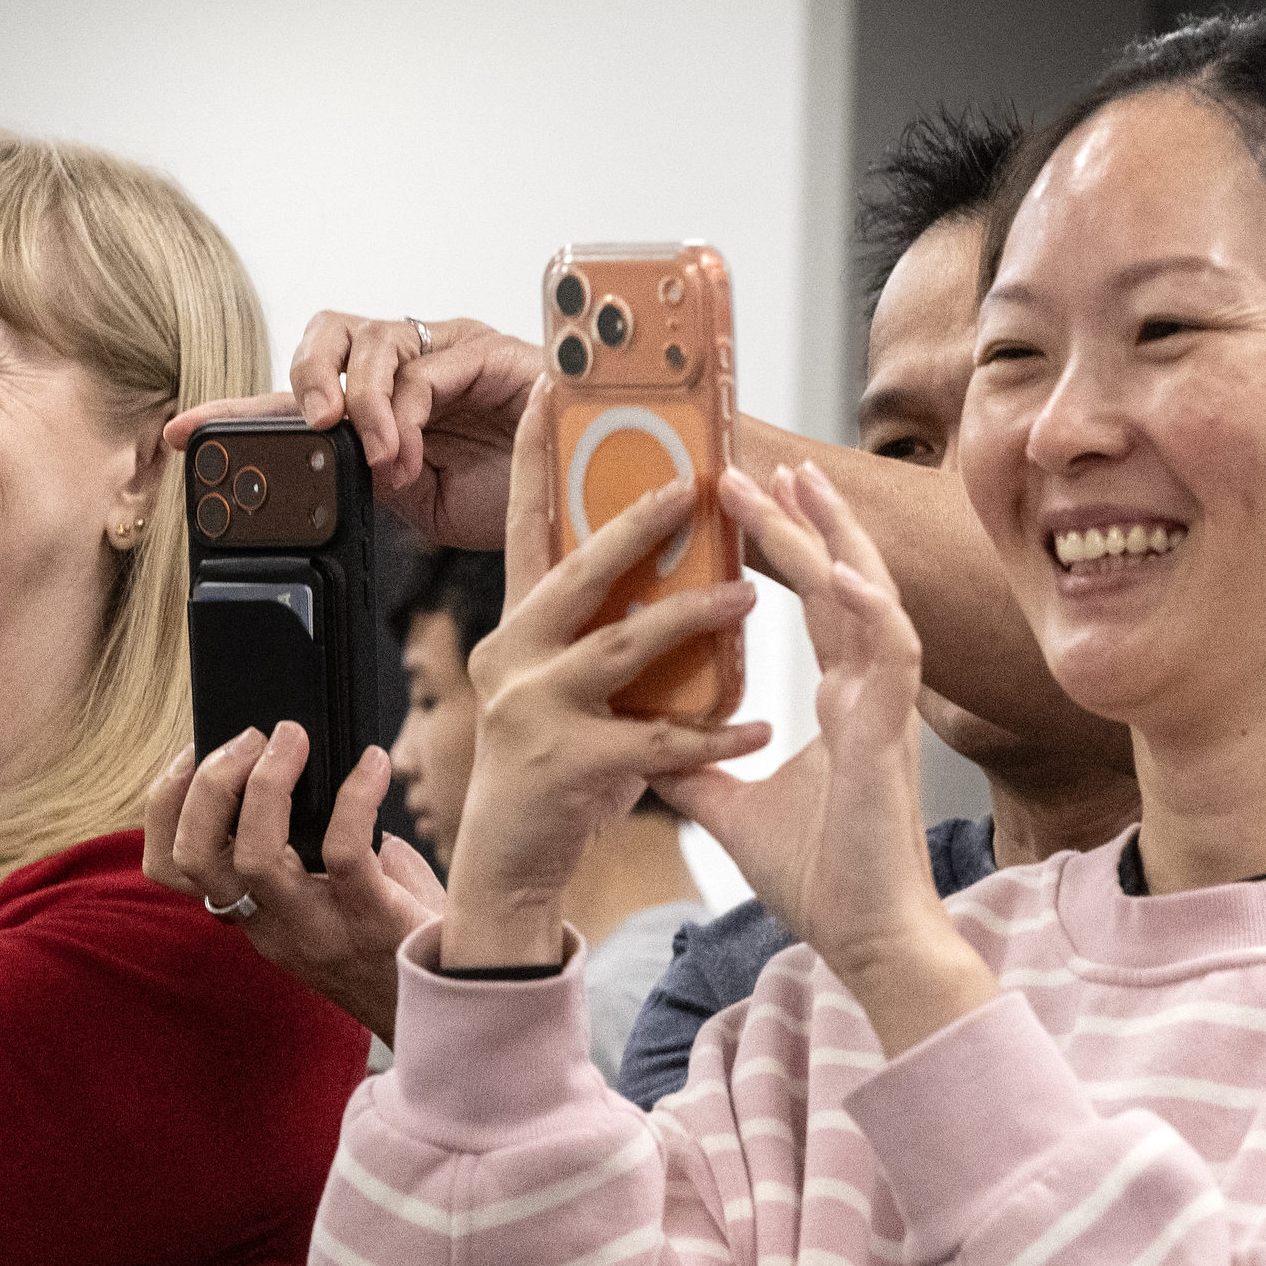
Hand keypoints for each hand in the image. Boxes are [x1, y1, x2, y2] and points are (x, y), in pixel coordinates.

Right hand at [142, 727, 443, 1041]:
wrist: (451, 997)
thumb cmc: (392, 932)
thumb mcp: (324, 895)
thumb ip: (299, 844)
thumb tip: (291, 758)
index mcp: (251, 913)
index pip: (169, 868)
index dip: (166, 803)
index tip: (195, 753)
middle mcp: (271, 925)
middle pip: (196, 856)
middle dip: (209, 782)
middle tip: (251, 738)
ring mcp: (317, 927)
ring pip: (254, 857)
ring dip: (266, 784)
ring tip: (292, 740)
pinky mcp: (371, 919)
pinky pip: (344, 850)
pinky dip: (356, 794)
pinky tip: (374, 765)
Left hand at [166, 312, 536, 548]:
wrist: (570, 506)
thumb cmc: (496, 496)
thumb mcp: (405, 500)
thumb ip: (354, 482)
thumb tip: (300, 486)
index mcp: (377, 398)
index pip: (294, 393)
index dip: (235, 409)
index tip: (180, 434)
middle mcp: (406, 362)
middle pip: (328, 330)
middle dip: (306, 375)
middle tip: (312, 427)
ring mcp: (447, 349)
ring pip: (373, 339)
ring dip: (362, 402)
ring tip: (380, 458)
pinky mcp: (490, 350)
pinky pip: (427, 365)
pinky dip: (406, 411)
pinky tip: (410, 453)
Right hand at [444, 477, 769, 966]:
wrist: (507, 870)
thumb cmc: (547, 775)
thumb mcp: (556, 692)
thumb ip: (589, 637)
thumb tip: (653, 572)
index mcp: (511, 633)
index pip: (522, 532)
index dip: (531, 461)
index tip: (549, 394)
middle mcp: (509, 659)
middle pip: (576, 573)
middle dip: (635, 524)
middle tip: (692, 486)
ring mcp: (533, 711)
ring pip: (624, 645)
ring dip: (695, 615)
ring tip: (750, 592)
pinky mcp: (566, 765)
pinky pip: (659, 740)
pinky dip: (716, 733)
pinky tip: (759, 725)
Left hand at [660, 466, 992, 1051]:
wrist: (862, 936)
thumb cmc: (819, 875)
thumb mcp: (732, 807)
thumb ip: (693, 764)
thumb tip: (643, 740)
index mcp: (841, 700)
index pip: (816, 603)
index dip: (792, 548)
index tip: (756, 498)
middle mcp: (865, 690)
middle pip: (843, 582)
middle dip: (809, 520)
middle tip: (771, 463)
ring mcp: (883, 707)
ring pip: (867, 599)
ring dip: (834, 541)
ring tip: (799, 485)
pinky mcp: (891, 736)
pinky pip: (887, 655)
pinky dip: (866, 608)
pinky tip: (841, 570)